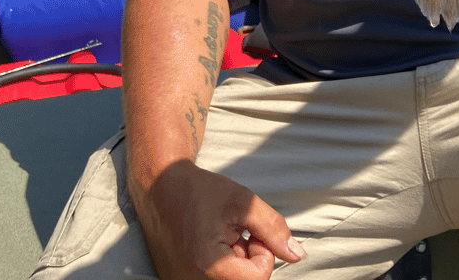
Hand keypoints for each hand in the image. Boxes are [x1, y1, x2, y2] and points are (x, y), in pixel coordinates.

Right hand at [131, 160, 305, 279]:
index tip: (251, 230)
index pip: (259, 277)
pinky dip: (222, 264)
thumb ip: (273, 229)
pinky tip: (212, 244)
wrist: (161, 188)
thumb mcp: (244, 203)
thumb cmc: (201, 192)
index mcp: (208, 265)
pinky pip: (215, 279)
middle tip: (237, 231)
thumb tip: (297, 255)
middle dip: (250, 257)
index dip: (264, 251)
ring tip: (223, 236)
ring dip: (237, 261)